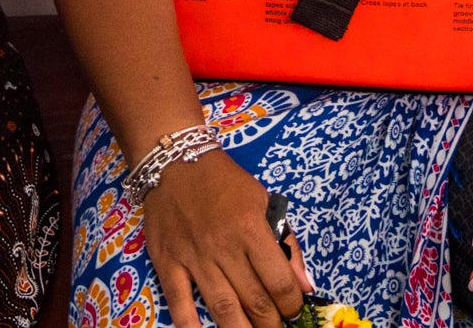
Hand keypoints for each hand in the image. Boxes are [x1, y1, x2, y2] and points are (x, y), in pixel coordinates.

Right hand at [141, 149, 313, 327]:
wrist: (175, 162)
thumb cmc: (225, 182)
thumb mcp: (264, 200)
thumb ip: (287, 241)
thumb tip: (305, 284)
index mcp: (251, 229)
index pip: (279, 280)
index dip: (292, 304)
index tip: (297, 313)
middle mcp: (224, 247)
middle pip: (254, 300)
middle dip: (271, 323)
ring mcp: (194, 257)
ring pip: (222, 307)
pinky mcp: (168, 263)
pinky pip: (179, 302)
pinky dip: (191, 325)